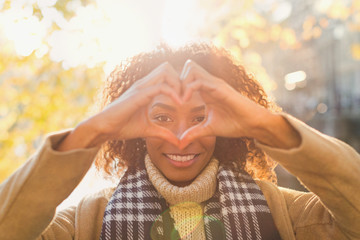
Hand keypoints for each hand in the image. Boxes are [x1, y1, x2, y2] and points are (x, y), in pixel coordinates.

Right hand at [58, 62, 181, 150]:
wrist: (104, 129)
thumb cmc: (122, 127)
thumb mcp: (148, 130)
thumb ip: (163, 133)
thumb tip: (178, 142)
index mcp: (146, 89)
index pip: (166, 75)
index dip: (178, 83)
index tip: (185, 99)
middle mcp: (144, 84)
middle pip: (167, 67)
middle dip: (180, 79)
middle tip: (185, 96)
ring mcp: (141, 87)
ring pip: (165, 71)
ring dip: (178, 83)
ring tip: (183, 99)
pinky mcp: (139, 94)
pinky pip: (161, 87)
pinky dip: (173, 93)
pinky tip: (179, 104)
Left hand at [178, 60, 300, 148]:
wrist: (252, 125)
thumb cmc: (234, 124)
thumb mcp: (208, 129)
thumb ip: (194, 133)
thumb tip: (180, 143)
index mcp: (206, 90)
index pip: (187, 76)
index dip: (177, 86)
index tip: (171, 102)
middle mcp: (209, 83)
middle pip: (188, 66)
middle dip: (177, 79)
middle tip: (173, 97)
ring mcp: (214, 84)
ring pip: (191, 68)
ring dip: (181, 82)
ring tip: (179, 100)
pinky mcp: (219, 88)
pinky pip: (199, 81)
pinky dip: (188, 89)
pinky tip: (184, 102)